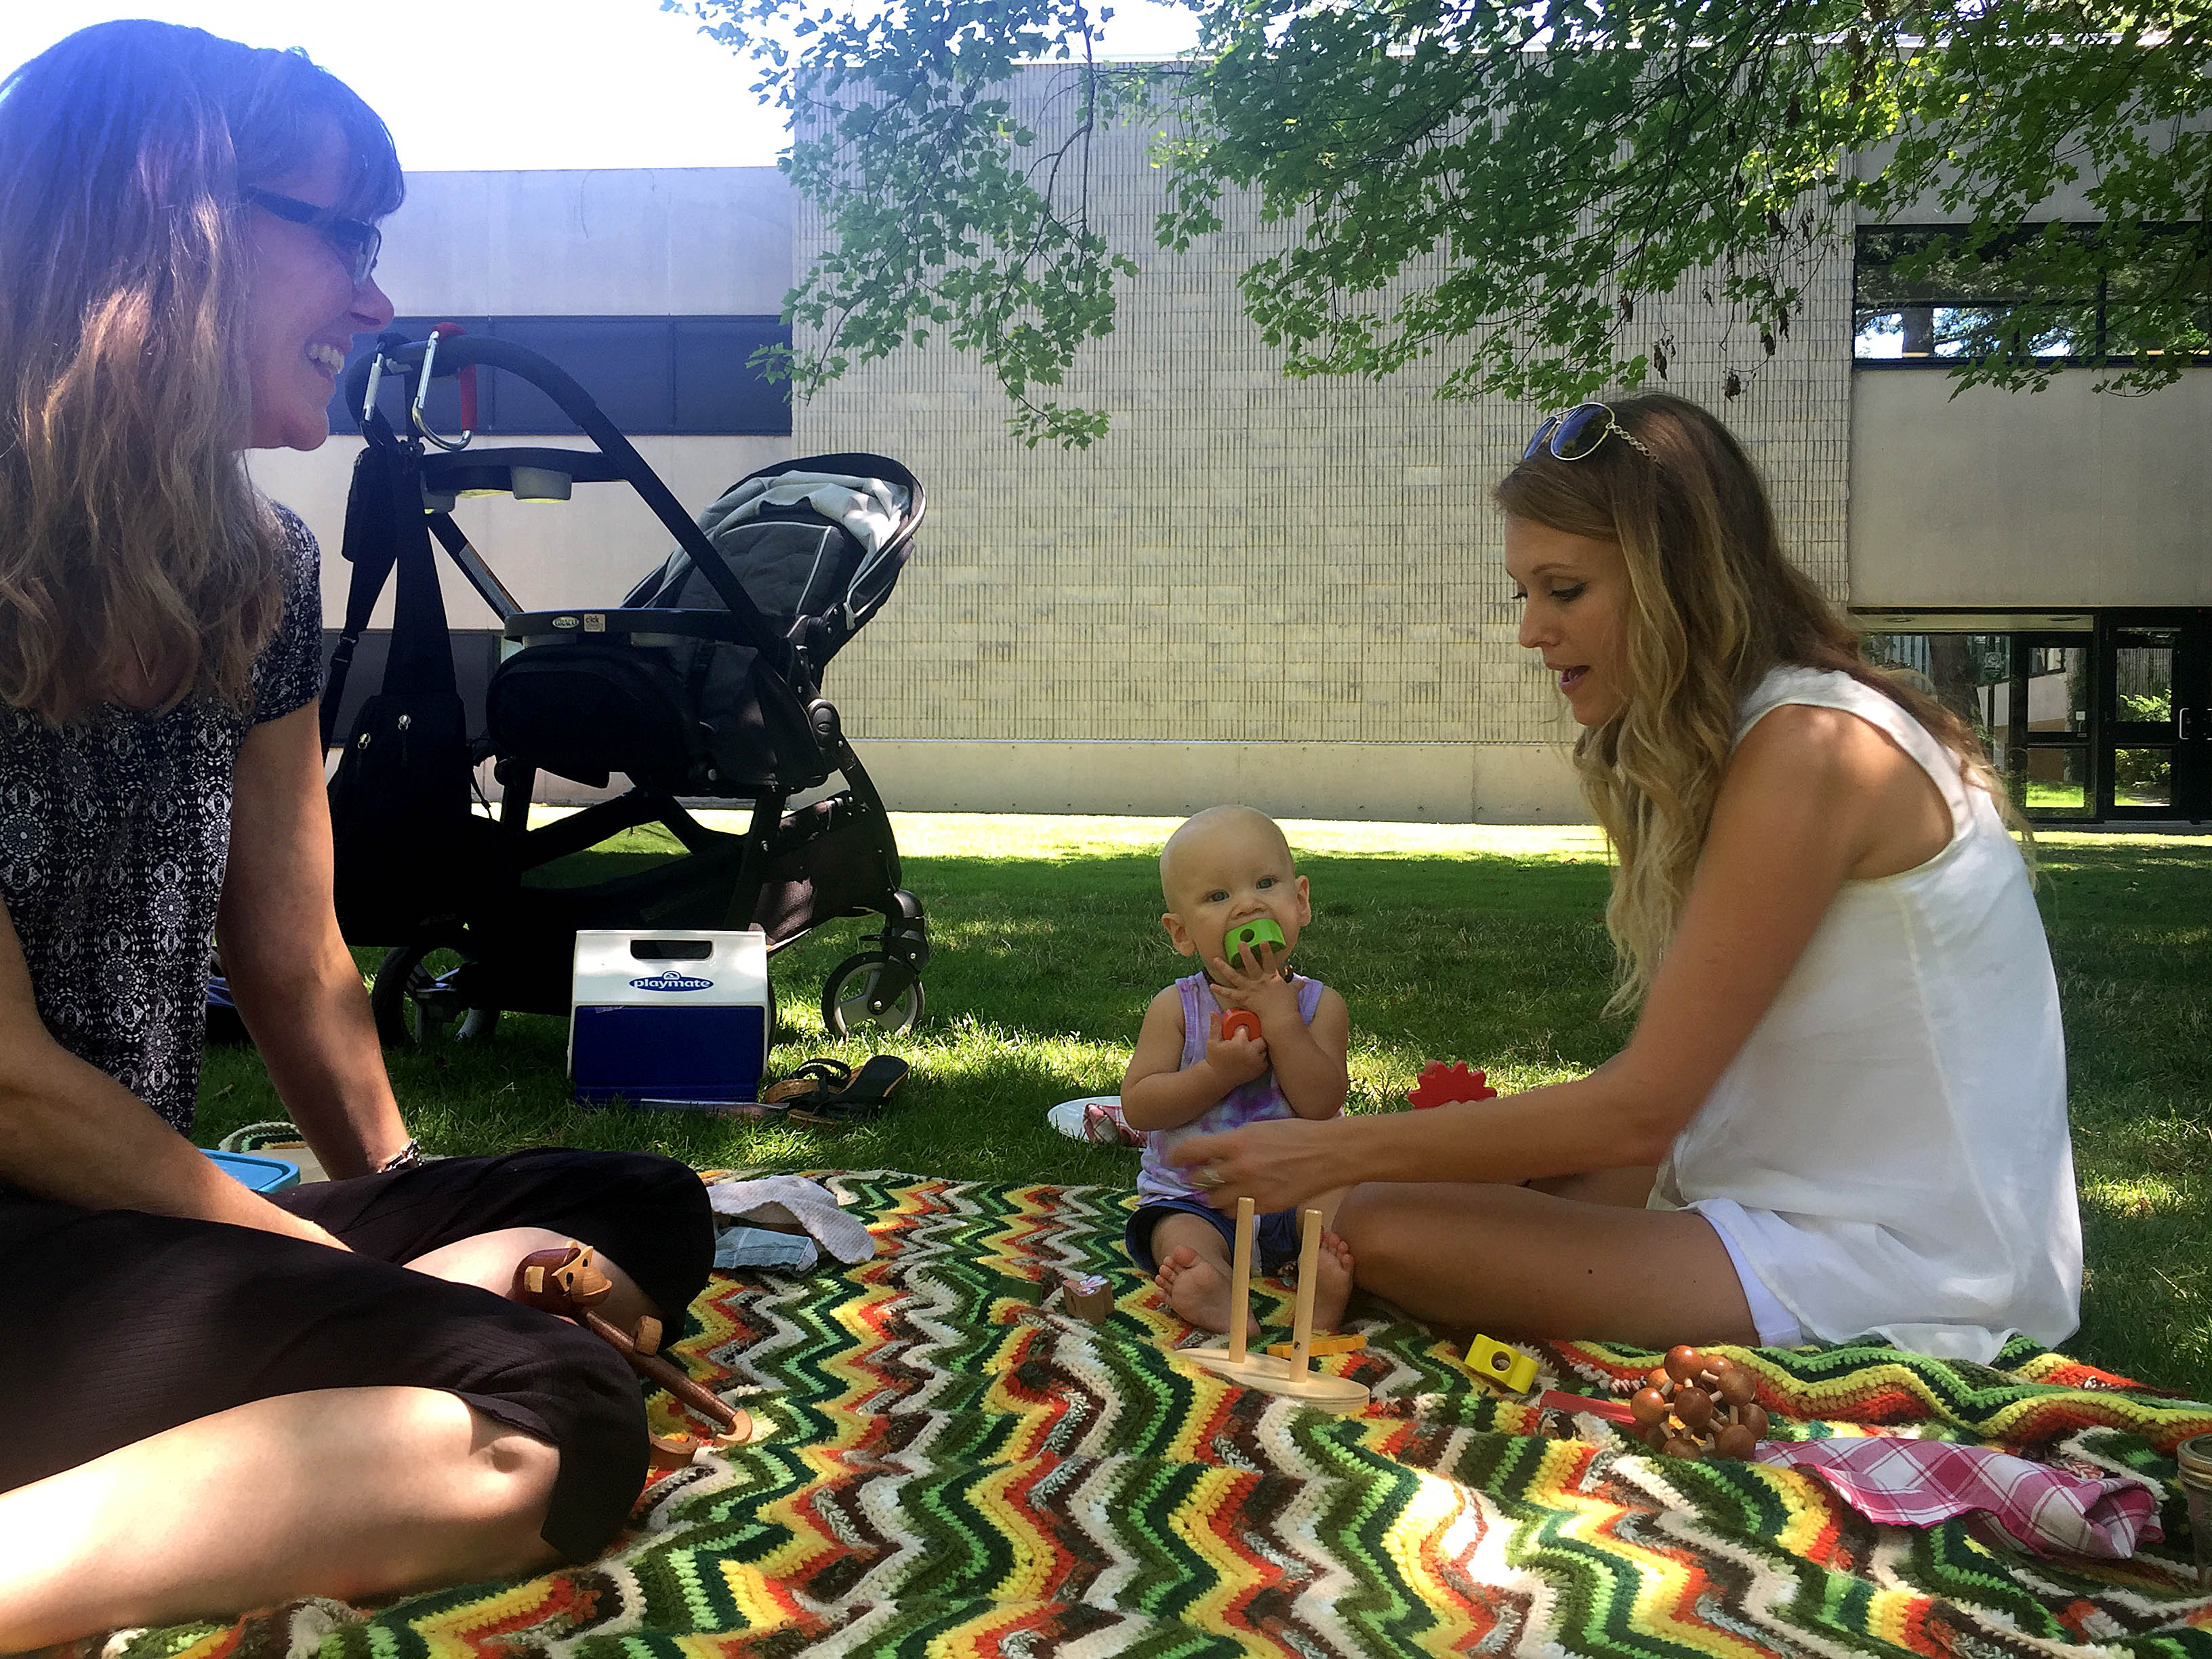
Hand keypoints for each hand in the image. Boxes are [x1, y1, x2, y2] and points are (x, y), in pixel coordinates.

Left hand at [1171, 1115, 1344, 1212]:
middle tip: (1195, 1176)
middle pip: (1200, 1180)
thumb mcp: (1259, 1128)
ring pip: (1215, 1201)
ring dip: (1213, 1195)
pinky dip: (1232, 1206)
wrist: (1328, 1154)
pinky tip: (1239, 1197)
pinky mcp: (1265, 1207)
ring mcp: (1252, 1190)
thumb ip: (1233, 1141)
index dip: (1178, 1156)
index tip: (1175, 1159)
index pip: (1192, 1151)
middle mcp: (1240, 1168)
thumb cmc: (1297, 1134)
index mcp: (1237, 1143)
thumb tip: (1213, 1150)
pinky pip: (1237, 1212)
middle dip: (1195, 1178)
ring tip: (1218, 1188)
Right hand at [1203, 1010, 1269, 1088]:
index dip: (1242, 1030)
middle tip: (1245, 1041)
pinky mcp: (1260, 1070)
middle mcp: (1251, 1052)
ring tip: (1248, 1048)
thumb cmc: (1214, 1059)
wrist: (1218, 1079)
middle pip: (1261, 1037)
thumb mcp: (1212, 1042)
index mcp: (1240, 1043)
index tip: (1237, 1033)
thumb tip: (1213, 1012)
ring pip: (1265, 1047)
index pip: (1246, 1028)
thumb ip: (1215, 1026)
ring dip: (1258, 1046)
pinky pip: (1266, 1058)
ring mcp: (1257, 1062)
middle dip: (1254, 1037)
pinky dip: (1261, 1056)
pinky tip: (1252, 1056)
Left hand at [1207, 940, 1297, 1026]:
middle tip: (1239, 943)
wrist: (1281, 1019)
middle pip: (1251, 964)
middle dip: (1245, 953)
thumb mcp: (1292, 993)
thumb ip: (1295, 985)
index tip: (1262, 941)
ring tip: (1215, 960)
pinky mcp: (1244, 998)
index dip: (1266, 951)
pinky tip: (1211, 985)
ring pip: (1235, 976)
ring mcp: (1250, 989)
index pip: (1269, 961)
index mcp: (1272, 977)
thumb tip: (1303, 982)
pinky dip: (1220, 990)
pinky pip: (1230, 994)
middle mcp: (1259, 981)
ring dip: (1225, 968)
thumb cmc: (1288, 1006)